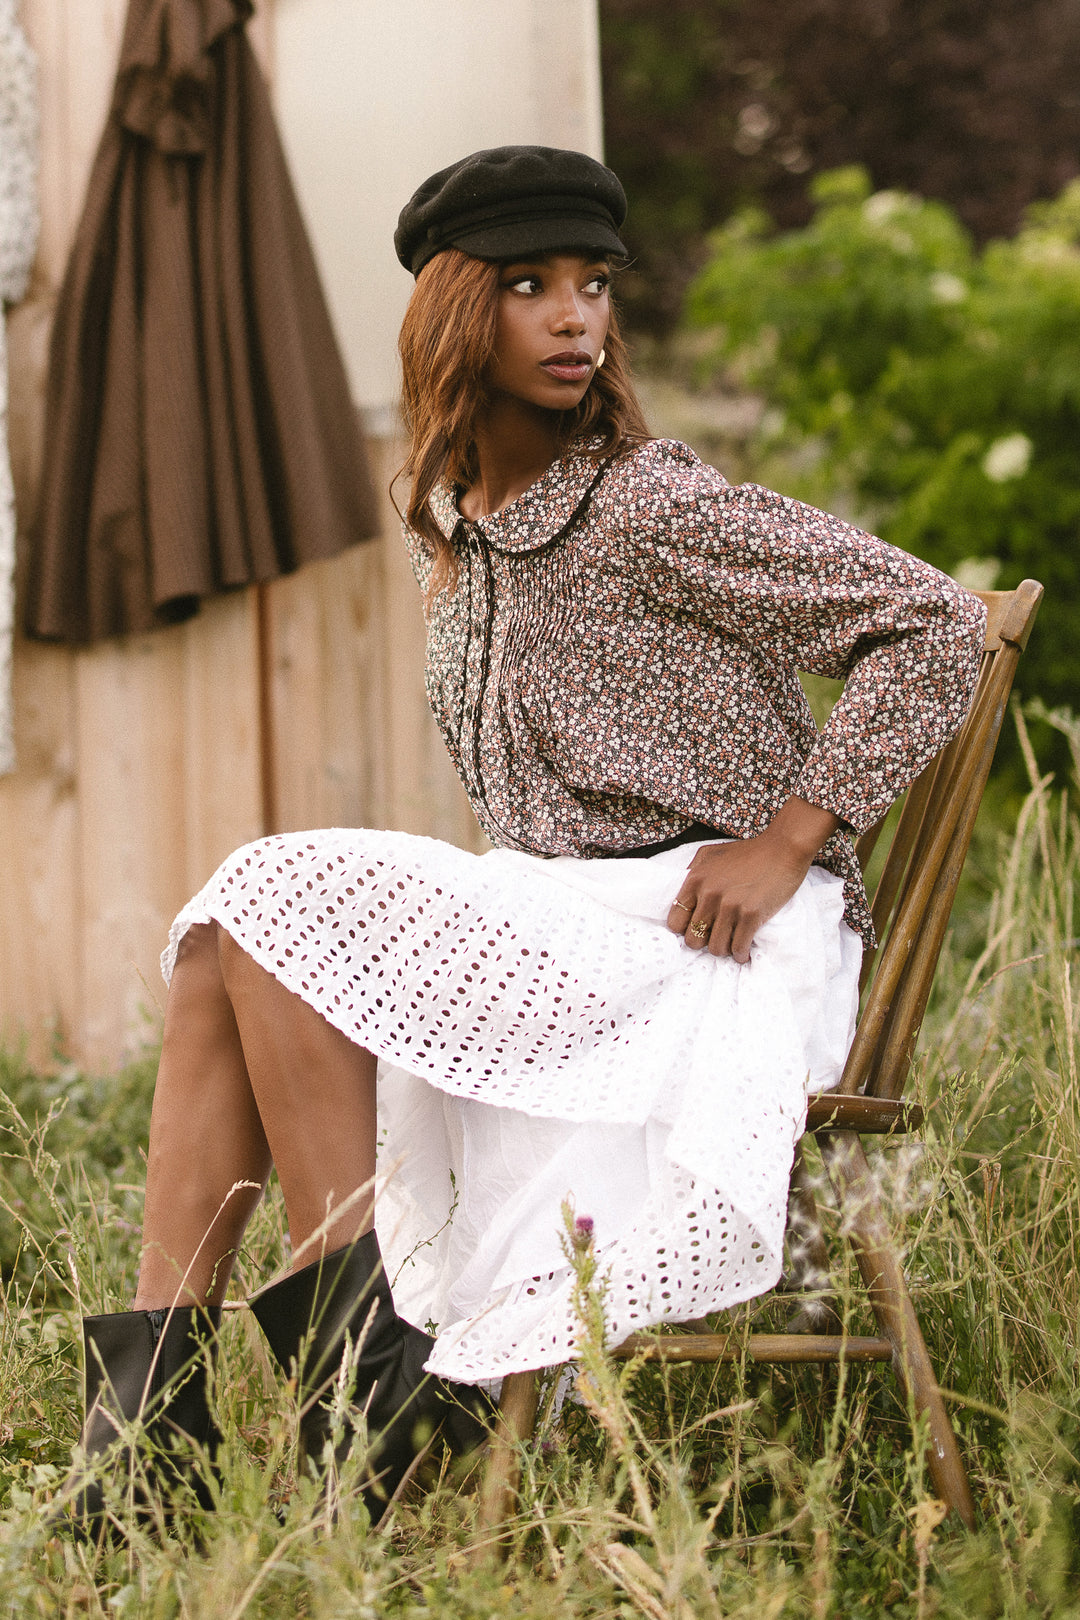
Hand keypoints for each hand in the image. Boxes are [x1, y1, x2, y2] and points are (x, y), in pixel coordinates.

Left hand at [666, 798, 839, 962]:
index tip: (698, 928)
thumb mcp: (710, 854)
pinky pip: (738, 948)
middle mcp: (709, 895)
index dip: (685, 929)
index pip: (674, 922)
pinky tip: (744, 951)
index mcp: (695, 880)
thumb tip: (682, 896)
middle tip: (716, 937)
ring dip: (724, 950)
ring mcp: (730, 906)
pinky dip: (741, 954)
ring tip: (732, 944)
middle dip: (704, 942)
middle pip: (693, 940)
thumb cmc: (748, 852)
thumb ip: (692, 872)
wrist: (783, 849)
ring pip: (716, 948)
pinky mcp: (751, 915)